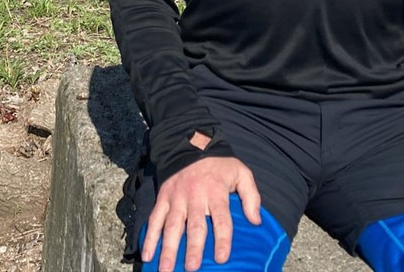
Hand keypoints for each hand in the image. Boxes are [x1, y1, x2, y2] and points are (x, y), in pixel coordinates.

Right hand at [142, 134, 261, 271]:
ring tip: (165, 269)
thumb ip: (251, 196)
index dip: (222, 239)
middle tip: (191, 268)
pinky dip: (150, 237)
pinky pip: (155, 219)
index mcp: (216, 192)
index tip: (221, 258)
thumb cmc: (220, 165)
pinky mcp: (163, 198)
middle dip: (193, 248)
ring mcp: (176, 198)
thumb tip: (256, 221)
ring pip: (172, 226)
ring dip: (168, 249)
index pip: (221, 219)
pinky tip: (147, 255)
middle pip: (194, 226)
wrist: (191, 144)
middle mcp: (195, 197)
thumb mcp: (241, 173)